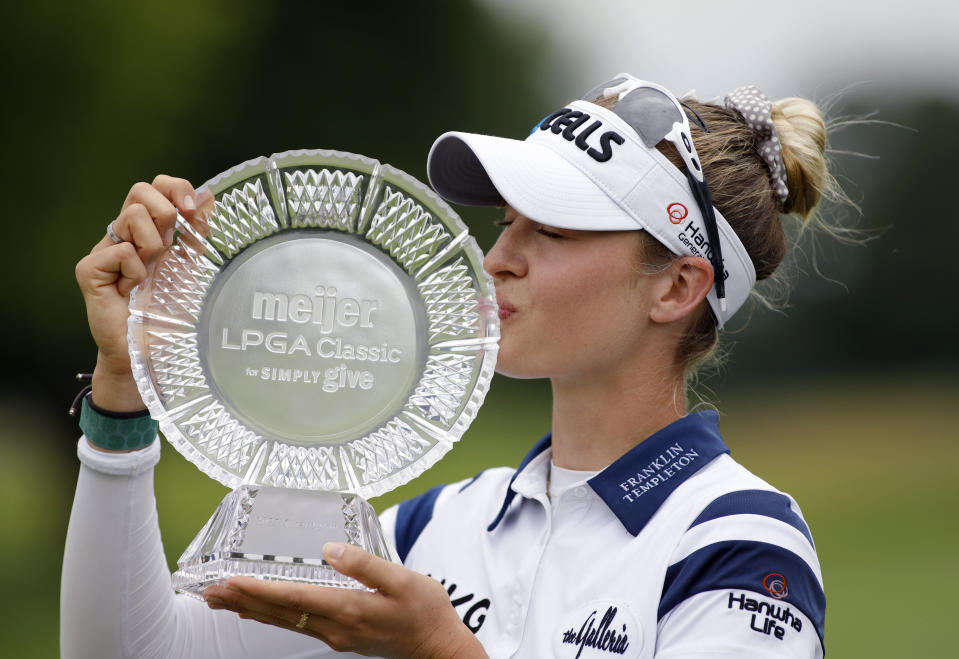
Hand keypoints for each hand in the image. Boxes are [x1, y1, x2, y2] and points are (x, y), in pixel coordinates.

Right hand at [75, 176, 211, 412]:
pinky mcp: (89, 269)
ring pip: (132, 216)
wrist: (147, 351)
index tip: (192, 209)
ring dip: (153, 246)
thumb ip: (196, 234)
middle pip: (140, 190)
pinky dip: (136, 271)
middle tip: (170, 245)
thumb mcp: (191, 268)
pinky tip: (132, 291)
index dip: (175, 188)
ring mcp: (103, 250)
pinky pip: (120, 250)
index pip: (155, 187)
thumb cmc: (167, 313)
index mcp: (147, 231)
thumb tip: (208, 196)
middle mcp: (123, 235)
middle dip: (165, 212)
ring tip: (151, 275)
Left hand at [204, 542, 487, 658]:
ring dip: (251, 609)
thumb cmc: (426, 612)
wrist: (439, 647)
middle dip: (242, 601)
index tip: (230, 582)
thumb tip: (330, 549)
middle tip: (209, 593)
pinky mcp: (341, 635)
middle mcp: (335, 626)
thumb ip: (364, 564)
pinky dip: (271, 616)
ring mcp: (336, 634)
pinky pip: (296, 625)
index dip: (258, 590)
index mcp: (348, 608)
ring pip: (284, 621)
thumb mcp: (402, 580)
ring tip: (222, 601)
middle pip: (279, 613)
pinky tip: (258, 613)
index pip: (292, 598)